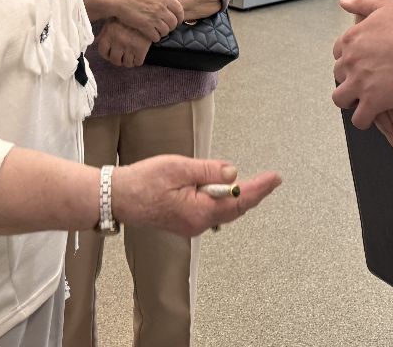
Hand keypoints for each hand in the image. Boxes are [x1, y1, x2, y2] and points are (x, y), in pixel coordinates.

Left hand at [97, 20, 151, 67]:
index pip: (103, 52)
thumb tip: (98, 42)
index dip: (108, 54)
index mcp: (108, 34)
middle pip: (115, 60)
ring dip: (129, 61)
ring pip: (127, 63)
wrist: (145, 10)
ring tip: (131, 55)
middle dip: (119, 59)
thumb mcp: (112, 21)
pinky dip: (138, 60)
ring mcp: (129, 45)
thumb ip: (104, 33)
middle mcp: (117, 41)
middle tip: (123, 55)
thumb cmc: (126, 16)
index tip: (112, 53)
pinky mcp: (141, 48)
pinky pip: (138, 62)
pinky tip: (138, 55)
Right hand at [113, 156, 281, 236]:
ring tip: (256, 184)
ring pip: (223, 210)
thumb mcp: (179, 168)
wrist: (118, 197)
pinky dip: (222, 199)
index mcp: (199, 211)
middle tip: (271, 180)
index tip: (275, 178)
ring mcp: (191, 224)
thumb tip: (233, 173)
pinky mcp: (184, 220)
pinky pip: (211, 210)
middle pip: (234, 209)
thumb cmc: (144, 181)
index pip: (238, 200)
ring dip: (237, 196)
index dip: (259, 188)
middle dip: (253, 193)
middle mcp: (198, 223)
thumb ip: (208, 170)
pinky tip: (225, 189)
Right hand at [116, 0, 185, 39]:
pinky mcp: (145, 26)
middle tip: (166, 26)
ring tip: (158, 30)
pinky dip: (155, 37)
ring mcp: (153, 17)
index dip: (179, 17)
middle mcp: (161, 7)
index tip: (176, 20)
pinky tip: (151, 34)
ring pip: (166, 31)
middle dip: (171, 26)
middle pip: (174, 22)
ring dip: (163, 32)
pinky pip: (156, 36)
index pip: (179, 10)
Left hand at [332, 0, 392, 129]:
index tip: (362, 66)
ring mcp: (360, 82)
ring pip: (341, 100)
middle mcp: (350, 61)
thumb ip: (361, 3)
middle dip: (350, 80)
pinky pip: (359, 119)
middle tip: (367, 84)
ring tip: (365, 103)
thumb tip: (343, 2)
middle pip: (338, 77)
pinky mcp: (374, 100)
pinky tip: (374, 116)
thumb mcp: (384, 3)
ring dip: (351, 102)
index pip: (338, 55)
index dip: (350, 62)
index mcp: (350, 39)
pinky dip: (364, 120)